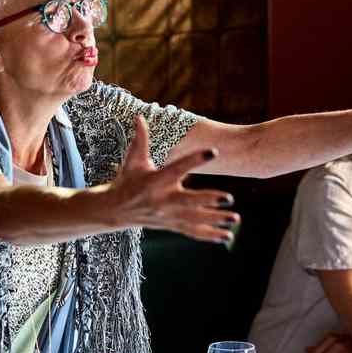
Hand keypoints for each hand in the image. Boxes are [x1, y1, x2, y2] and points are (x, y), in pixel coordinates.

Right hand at [107, 115, 238, 243]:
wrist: (115, 210)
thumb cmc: (127, 180)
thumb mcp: (132, 160)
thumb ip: (140, 139)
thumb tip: (139, 116)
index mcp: (156, 181)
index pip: (178, 168)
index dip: (195, 159)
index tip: (213, 151)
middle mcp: (163, 200)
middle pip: (189, 201)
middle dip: (209, 200)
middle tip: (230, 198)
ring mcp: (168, 215)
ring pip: (195, 219)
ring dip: (216, 219)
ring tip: (236, 218)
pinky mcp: (171, 225)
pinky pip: (193, 231)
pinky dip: (210, 235)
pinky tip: (227, 237)